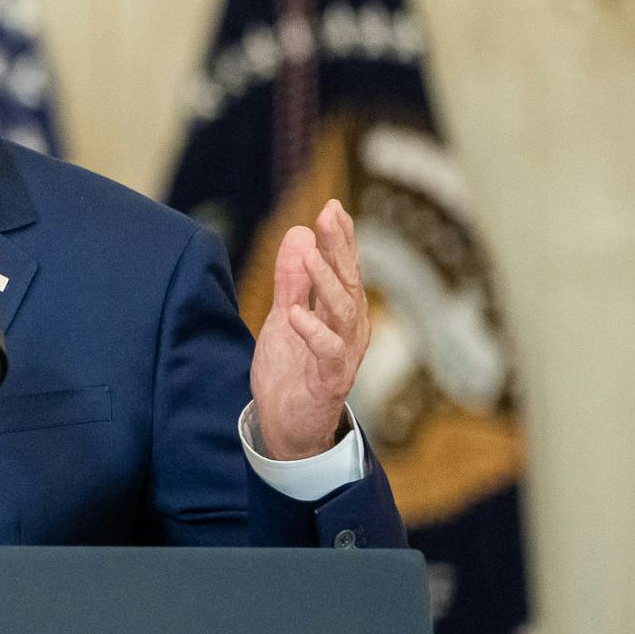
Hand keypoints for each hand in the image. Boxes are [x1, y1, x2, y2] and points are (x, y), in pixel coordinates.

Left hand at [249, 199, 368, 459]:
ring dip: (327, 283)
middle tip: (328, 216)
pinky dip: (312, 332)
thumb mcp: (285, 317)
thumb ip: (291, 280)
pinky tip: (294, 313)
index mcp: (340, 313)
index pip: (344, 269)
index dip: (340, 238)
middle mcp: (349, 330)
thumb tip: (299, 233)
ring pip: (342, 313)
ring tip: (310, 255)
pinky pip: (326, 353)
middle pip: (348, 282)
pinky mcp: (329, 381)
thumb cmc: (292, 371)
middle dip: (339, 248)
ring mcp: (342, 355)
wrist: (287, 426)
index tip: (332, 207)